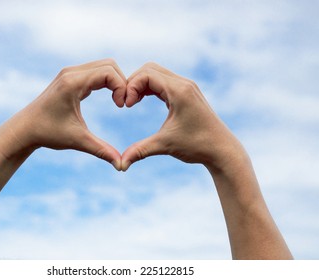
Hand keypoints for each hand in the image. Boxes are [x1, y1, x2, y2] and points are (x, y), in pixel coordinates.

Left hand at [7, 59, 126, 169]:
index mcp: (72, 83)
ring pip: (104, 66)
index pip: (109, 73)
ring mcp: (70, 72)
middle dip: (122, 82)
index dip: (121, 88)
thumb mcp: (78, 141)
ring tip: (118, 102)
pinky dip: (107, 81)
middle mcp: (71, 72)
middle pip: (110, 65)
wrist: (24, 129)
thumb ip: (102, 150)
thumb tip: (121, 166)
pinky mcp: (70, 77)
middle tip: (122, 104)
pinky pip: (96, 71)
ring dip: (115, 81)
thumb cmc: (48, 133)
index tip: (121, 107)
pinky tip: (110, 99)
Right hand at [121, 62, 242, 170]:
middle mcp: (184, 84)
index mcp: (179, 91)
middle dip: (133, 83)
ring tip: (132, 102)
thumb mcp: (165, 145)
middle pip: (149, 69)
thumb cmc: (197, 146)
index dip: (131, 87)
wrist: (222, 150)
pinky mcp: (187, 92)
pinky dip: (150, 87)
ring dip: (141, 84)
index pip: (146, 75)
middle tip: (126, 102)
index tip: (125, 106)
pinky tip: (142, 100)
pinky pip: (164, 81)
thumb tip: (120, 165)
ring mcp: (187, 86)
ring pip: (156, 73)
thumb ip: (140, 151)